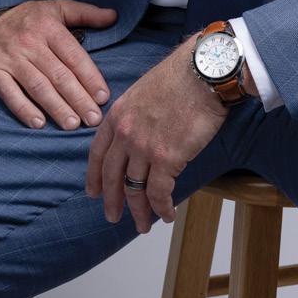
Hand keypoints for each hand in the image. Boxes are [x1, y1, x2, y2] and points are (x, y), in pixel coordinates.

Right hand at [0, 0, 118, 129]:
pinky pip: (8, 93)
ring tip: (72, 124)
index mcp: (50, 28)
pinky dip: (23, 109)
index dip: (90, 78)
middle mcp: (31, 43)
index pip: (74, 56)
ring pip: (37, 86)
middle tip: (93, 119)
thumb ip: (86, 13)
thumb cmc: (26, 17)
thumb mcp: (57, 8)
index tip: (103, 97)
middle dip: (79, 99)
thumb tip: (114, 16)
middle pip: (59, 75)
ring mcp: (10, 58)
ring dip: (56, 107)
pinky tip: (39, 123)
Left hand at [85, 44, 228, 233]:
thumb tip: (140, 133)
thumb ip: (135, 114)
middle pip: (113, 177)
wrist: (203, 72)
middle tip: (113, 216)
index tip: (94, 192)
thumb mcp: (144, 90)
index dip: (94, 177)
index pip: (98, 154)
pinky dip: (163, 208)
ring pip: (135, 189)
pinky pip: (160, 192)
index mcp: (117, 115)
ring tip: (143, 225)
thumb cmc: (181, 75)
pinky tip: (168, 214)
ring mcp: (144, 148)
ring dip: (139, 211)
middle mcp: (125, 134)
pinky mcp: (167, 158)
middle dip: (112, 201)